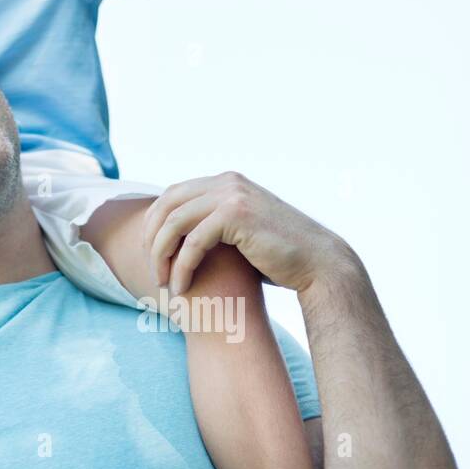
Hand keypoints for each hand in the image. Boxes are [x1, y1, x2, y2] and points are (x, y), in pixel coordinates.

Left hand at [141, 171, 357, 296]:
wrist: (319, 265)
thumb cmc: (278, 256)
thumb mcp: (240, 231)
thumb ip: (211, 223)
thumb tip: (176, 234)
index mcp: (225, 181)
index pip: (172, 195)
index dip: (154, 224)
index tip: (150, 254)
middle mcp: (226, 182)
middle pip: (166, 205)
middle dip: (152, 239)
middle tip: (152, 270)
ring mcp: (231, 194)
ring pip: (174, 223)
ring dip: (161, 256)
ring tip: (162, 283)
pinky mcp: (236, 214)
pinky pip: (193, 242)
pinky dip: (181, 267)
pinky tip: (181, 287)